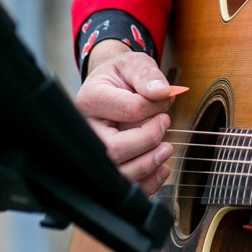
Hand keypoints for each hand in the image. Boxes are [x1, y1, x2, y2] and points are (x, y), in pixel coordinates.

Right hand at [76, 41, 174, 196]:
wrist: (110, 88)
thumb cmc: (121, 77)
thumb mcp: (133, 64)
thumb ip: (147, 74)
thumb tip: (161, 92)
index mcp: (91, 99)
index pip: (130, 109)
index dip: (155, 106)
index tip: (164, 98)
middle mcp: (86, 130)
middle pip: (114, 150)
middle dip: (148, 140)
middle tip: (165, 123)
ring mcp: (91, 154)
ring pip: (116, 175)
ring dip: (148, 165)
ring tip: (165, 149)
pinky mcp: (104, 169)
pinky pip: (122, 188)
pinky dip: (146, 184)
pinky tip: (160, 168)